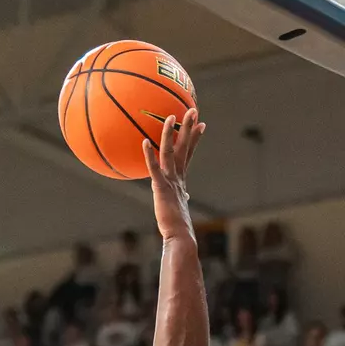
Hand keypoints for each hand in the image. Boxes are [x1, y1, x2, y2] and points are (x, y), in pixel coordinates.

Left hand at [143, 108, 204, 240]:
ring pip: (170, 152)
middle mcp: (177, 177)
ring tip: (171, 116)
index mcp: (181, 180)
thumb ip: (180, 197)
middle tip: (193, 110)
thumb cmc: (178, 227)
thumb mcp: (178, 207)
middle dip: (188, 128)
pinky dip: (149, 156)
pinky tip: (144, 143)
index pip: (188, 154)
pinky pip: (154, 168)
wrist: (180, 235)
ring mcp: (170, 181)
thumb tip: (184, 196)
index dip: (194, 139)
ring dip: (171, 134)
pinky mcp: (161, 188)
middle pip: (183, 147)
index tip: (201, 124)